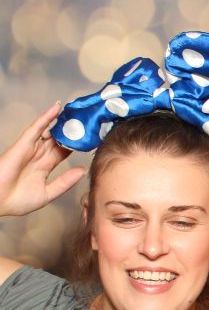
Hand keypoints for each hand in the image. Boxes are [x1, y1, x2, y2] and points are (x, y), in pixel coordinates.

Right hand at [0, 103, 84, 217]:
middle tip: (86, 120)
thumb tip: (82, 170)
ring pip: (49, 130)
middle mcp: (39, 155)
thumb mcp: (48, 193)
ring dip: (61, 121)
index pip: (64, 151)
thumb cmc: (17, 200)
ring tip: (76, 111)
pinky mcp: (23, 144)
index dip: (76, 144)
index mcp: (45, 166)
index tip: (90, 138)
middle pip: (58, 139)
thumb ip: (65, 182)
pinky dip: (46, 117)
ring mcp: (31, 148)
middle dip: (71, 131)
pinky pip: (36, 128)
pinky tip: (56, 108)